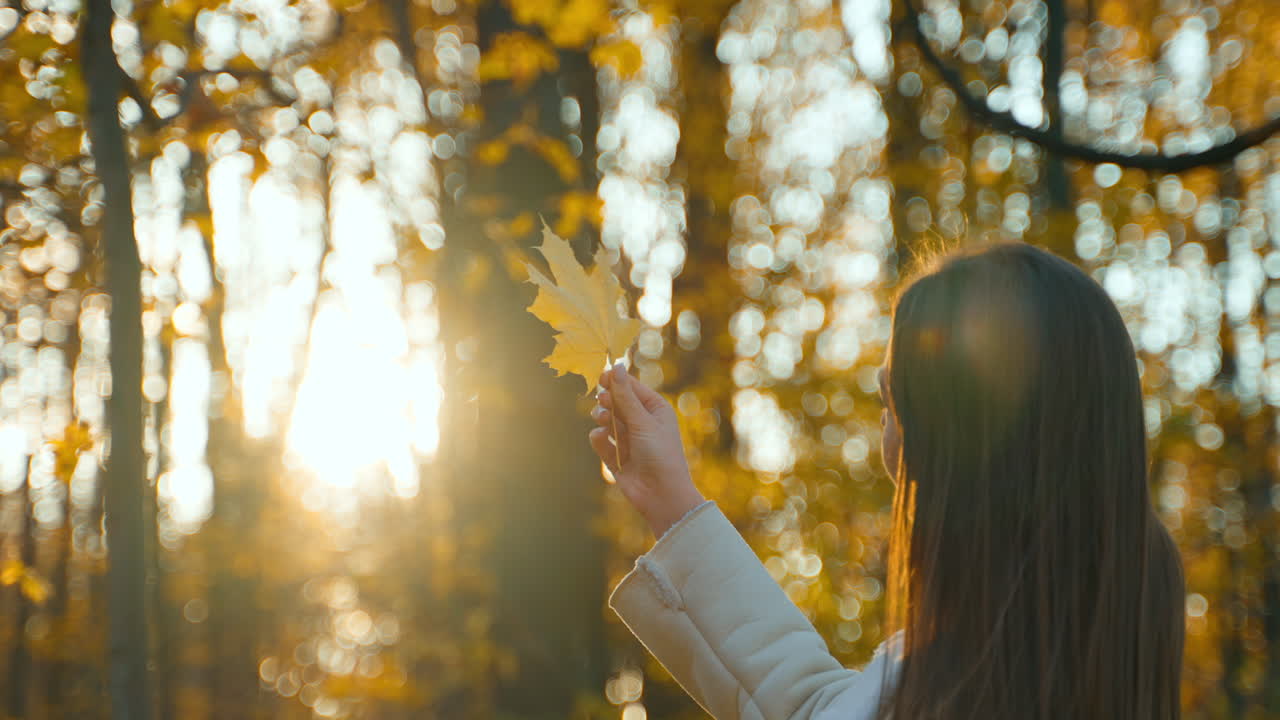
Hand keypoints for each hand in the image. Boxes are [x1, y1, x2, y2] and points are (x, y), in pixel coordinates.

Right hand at [590, 364, 705, 538]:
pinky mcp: (616, 457)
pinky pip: (601, 440)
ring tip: (603, 420)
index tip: (602, 377)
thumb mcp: (643, 422)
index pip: (632, 388)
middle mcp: (642, 423)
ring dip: (602, 417)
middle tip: (604, 401)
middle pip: (617, 402)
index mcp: (655, 410)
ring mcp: (629, 440)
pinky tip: (600, 437)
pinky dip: (599, 437)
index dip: (617, 381)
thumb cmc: (660, 454)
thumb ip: (626, 396)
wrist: (661, 495)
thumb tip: (616, 367)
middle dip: (608, 400)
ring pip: (607, 420)